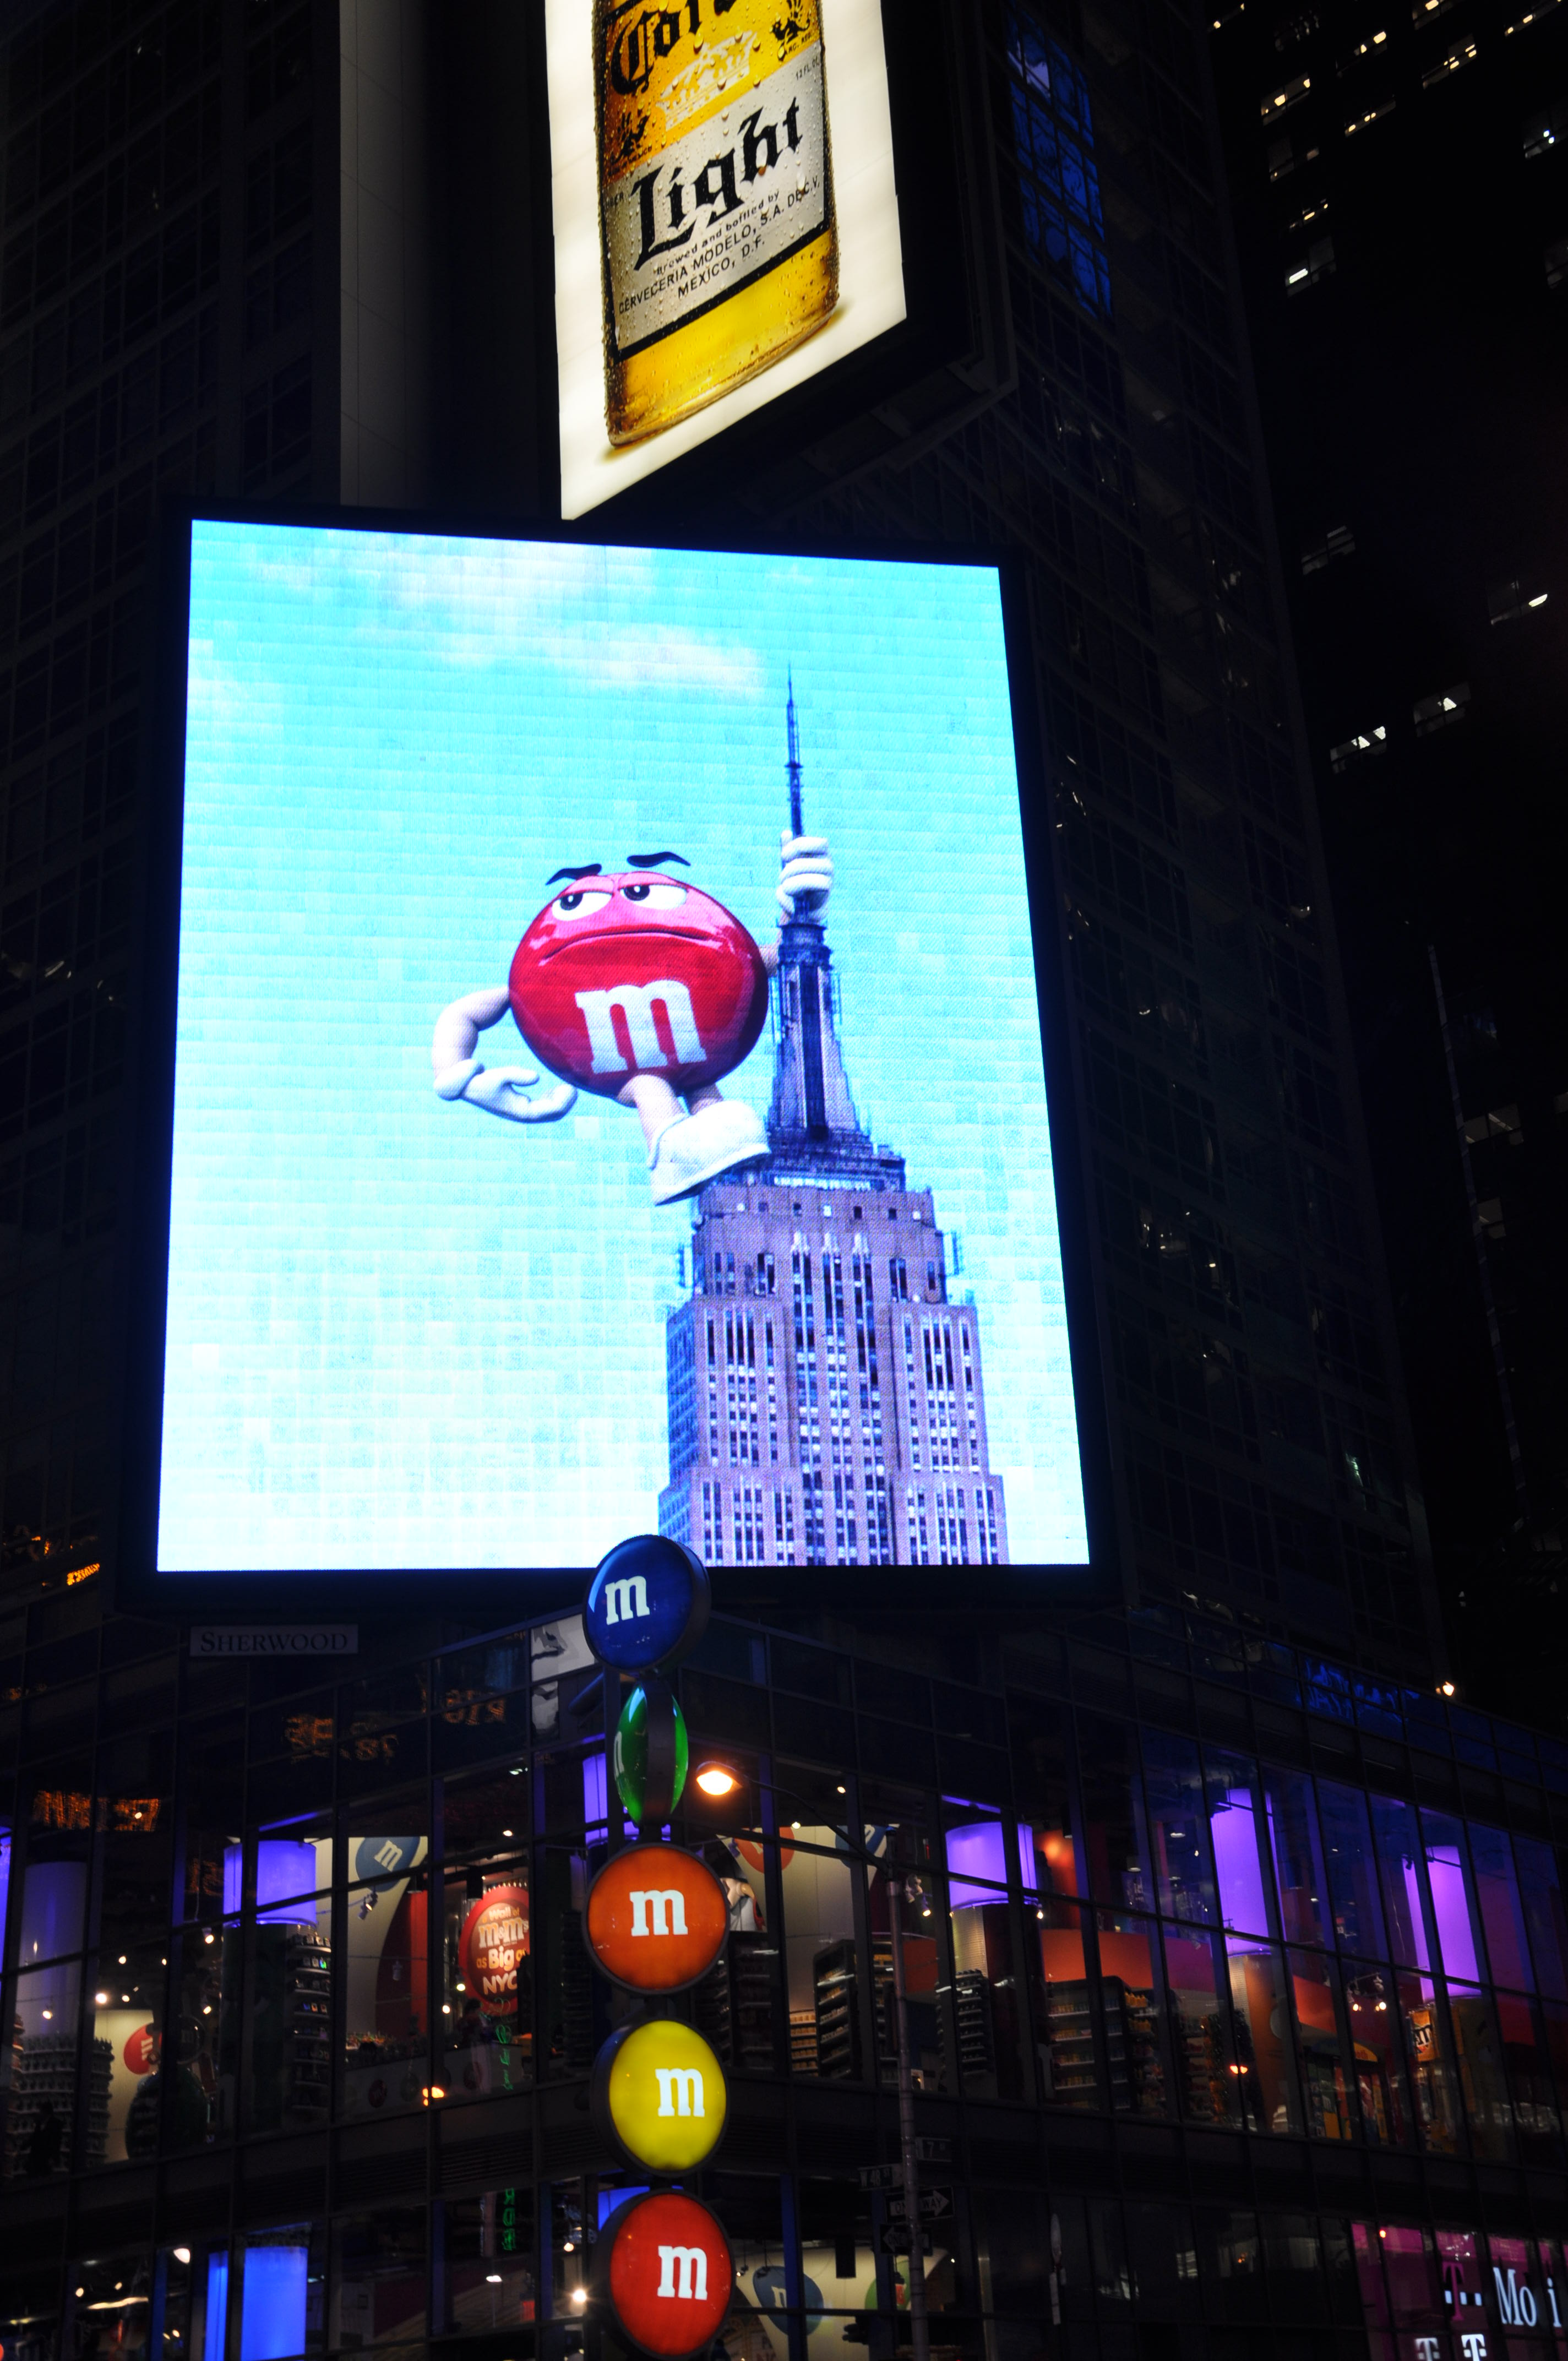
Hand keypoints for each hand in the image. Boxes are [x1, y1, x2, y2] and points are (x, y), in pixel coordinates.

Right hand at [436, 1060, 576, 1121]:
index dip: (564, 1101)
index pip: (550, 1111)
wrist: (465, 1085)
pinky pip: (541, 1107)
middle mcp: (523, 1114)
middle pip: (552, 1115)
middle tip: (574, 1087)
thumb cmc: (481, 1080)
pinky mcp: (519, 1105)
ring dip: (559, 1101)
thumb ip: (516, 1075)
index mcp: (521, 1111)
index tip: (572, 1086)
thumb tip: (536, 1077)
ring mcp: (521, 1111)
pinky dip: (550, 1099)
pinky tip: (555, 1089)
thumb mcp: (499, 1075)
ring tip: (568, 1087)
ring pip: (548, 1112)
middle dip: (565, 1102)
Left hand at [778, 832, 831, 918]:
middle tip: (781, 877)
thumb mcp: (789, 864)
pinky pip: (812, 896)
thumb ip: (788, 849)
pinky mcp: (824, 900)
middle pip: (814, 862)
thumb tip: (786, 833)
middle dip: (792, 868)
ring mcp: (828, 883)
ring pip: (815, 879)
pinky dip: (795, 894)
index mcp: (821, 855)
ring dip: (794, 883)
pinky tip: (789, 896)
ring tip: (784, 887)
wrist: (801, 908)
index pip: (821, 843)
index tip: (784, 855)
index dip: (801, 845)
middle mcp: (828, 867)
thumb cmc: (795, 882)